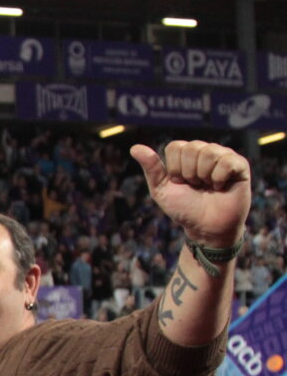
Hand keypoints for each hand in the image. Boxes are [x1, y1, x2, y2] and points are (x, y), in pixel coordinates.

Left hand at [130, 141, 250, 247]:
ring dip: (204, 176)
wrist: (206, 228)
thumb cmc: (184, 208)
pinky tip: (220, 186)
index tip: (180, 183)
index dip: (174, 169)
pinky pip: (227, 160)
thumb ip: (151, 168)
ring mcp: (224, 156)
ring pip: (209, 152)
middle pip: (192, 148)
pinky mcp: (240, 165)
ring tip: (208, 186)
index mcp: (186, 155)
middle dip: (189, 173)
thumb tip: (134, 147)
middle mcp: (205, 151)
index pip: (175, 147)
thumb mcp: (161, 190)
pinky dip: (219, 177)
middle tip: (196, 186)